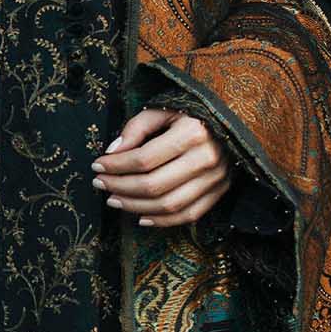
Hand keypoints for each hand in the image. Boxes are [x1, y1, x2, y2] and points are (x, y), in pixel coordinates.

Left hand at [91, 105, 234, 226]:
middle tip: (100, 184)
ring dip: (135, 207)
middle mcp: (206, 158)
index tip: (97, 165)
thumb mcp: (164, 110)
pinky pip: (188, 215)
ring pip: (168, 205)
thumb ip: (137, 128)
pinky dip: (162, 221)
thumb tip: (112, 153)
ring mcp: (215, 179)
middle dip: (120, 187)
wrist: (232, 123)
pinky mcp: (220, 192)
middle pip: (153, 185)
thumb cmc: (192, 113)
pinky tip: (140, 217)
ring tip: (114, 200)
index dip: (116, 166)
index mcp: (193, 132)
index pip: (144, 158)